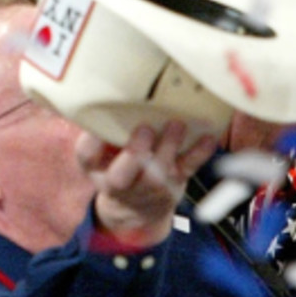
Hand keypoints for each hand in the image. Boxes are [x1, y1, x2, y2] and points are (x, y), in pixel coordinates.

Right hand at [78, 120, 218, 247]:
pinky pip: (188, 170)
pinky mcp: (174, 184)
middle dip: (134, 154)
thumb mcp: (100, 154)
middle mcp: (118, 182)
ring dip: (168, 148)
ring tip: (176, 124)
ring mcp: (148, 187)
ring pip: (157, 174)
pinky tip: (209, 137)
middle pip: (121, 177)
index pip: (86, 157)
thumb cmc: (117, 165)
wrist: (135, 210)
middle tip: (144, 129)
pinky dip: (200, 154)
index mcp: (96, 168)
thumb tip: (106, 86)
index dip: (90, 143)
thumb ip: (102, 127)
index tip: (96, 125)